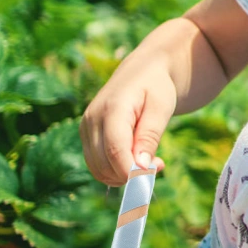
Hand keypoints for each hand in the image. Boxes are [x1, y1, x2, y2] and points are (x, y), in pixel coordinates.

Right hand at [79, 65, 173, 185]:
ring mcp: (86, 127)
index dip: (132, 170)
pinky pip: (97, 164)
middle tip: (159, 164)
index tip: (154, 173)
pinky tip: (136, 161)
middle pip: (104, 163)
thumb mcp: (161, 109)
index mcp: (112, 108)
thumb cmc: (157, 89)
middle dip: (131, 173)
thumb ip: (150, 137)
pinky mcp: (87, 135)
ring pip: (98, 168)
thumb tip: (140, 167)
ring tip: (150, 162)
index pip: (115, 150)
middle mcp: (92, 119)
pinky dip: (116, 171)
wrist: (143, 72)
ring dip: (123, 175)